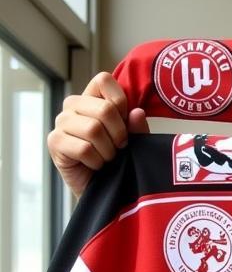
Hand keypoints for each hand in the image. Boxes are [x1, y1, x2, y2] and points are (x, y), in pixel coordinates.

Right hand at [47, 72, 149, 197]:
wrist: (105, 192)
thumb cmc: (119, 163)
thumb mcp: (134, 143)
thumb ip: (137, 128)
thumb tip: (137, 112)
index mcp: (92, 98)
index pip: (103, 80)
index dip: (121, 102)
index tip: (126, 125)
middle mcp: (73, 106)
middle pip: (104, 108)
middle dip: (119, 134)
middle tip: (119, 149)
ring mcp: (61, 123)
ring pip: (93, 129)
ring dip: (108, 151)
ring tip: (107, 159)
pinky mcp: (55, 142)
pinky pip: (83, 149)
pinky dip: (96, 162)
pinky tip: (95, 166)